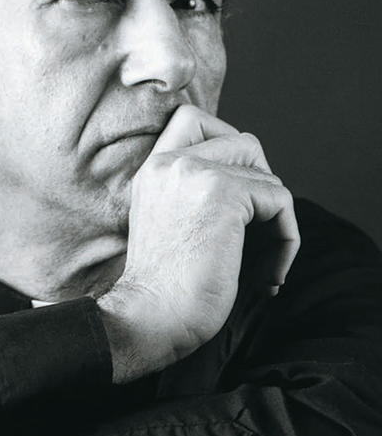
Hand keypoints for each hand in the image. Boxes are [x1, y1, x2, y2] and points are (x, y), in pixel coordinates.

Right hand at [98, 104, 298, 380]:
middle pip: (242, 141)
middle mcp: (168, 162)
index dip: (227, 143)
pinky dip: (287, 239)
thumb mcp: (166, 224)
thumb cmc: (162, 289)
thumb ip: (191, 193)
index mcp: (151, 170)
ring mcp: (194, 173)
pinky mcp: (222, 192)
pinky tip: (270, 274)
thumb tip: (251, 183)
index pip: (191, 119)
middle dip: (263, 183)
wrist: (148, 317)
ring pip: (266, 174)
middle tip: (259, 226)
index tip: (240, 193)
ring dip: (277, 221)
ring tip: (266, 263)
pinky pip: (280, 199)